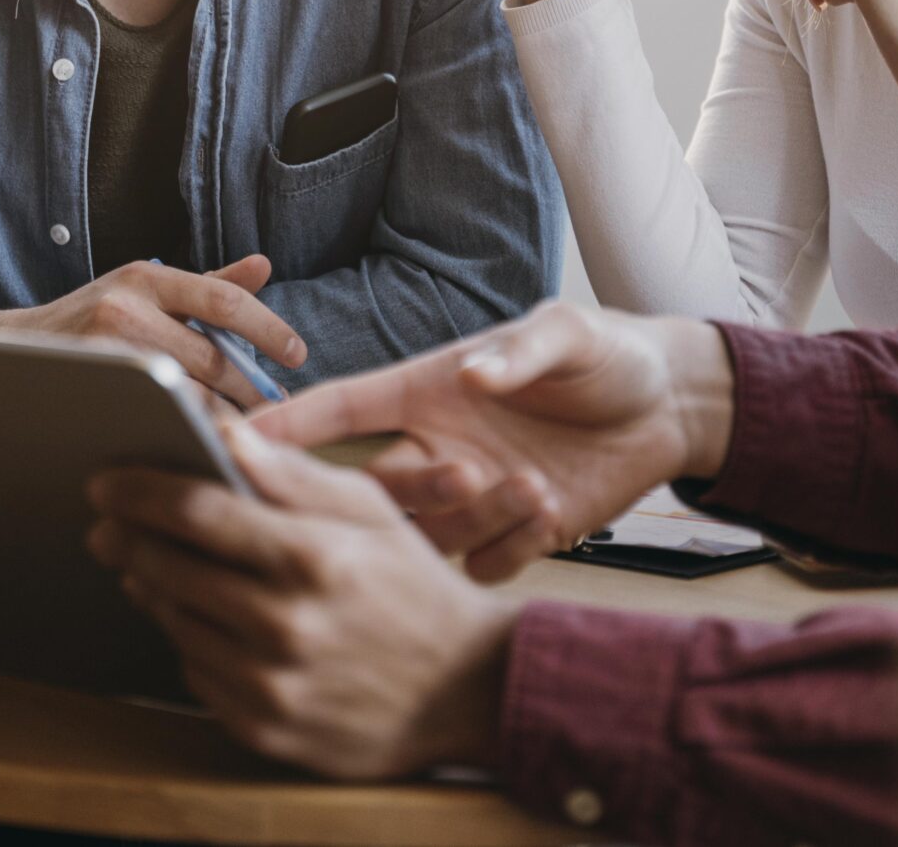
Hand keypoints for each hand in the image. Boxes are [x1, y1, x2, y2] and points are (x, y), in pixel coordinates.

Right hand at [0, 256, 303, 409]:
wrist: (11, 348)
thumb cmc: (91, 318)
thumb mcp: (144, 289)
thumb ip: (207, 285)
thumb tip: (263, 266)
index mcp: (147, 277)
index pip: (224, 300)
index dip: (268, 328)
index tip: (299, 354)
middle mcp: (126, 306)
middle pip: (212, 358)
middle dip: (251, 391)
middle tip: (277, 411)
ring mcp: (105, 350)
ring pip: (187, 395)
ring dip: (225, 417)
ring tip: (250, 432)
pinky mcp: (90, 388)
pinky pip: (154, 415)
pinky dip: (186, 429)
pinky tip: (204, 441)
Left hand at [88, 425, 517, 777]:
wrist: (466, 690)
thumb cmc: (413, 587)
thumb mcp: (370, 511)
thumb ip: (291, 473)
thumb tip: (222, 433)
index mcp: (313, 558)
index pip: (197, 512)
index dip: (139, 491)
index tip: (105, 480)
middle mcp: (285, 626)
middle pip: (170, 569)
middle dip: (128, 538)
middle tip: (107, 522)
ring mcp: (272, 686)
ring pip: (175, 624)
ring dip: (152, 588)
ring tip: (147, 564)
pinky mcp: (266, 731)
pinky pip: (197, 675)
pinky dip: (190, 641)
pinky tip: (199, 618)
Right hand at [253, 301, 735, 580]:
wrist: (670, 407)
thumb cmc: (607, 354)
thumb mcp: (568, 333)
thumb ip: (520, 352)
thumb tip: (475, 374)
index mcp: (428, 389)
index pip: (340, 408)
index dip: (285, 424)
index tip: (227, 440)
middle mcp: (436, 446)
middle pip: (371, 488)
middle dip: (399, 492)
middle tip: (461, 474)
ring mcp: (471, 496)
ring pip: (426, 535)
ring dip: (469, 519)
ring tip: (533, 487)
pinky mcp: (512, 535)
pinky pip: (484, 564)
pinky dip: (510, 547)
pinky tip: (553, 513)